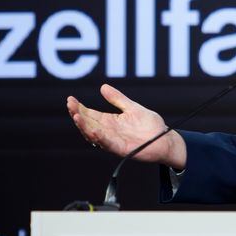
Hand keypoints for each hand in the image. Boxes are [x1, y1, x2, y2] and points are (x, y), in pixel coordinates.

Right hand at [66, 84, 187, 169]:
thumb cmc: (150, 126)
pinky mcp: (122, 148)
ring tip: (76, 116)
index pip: (90, 114)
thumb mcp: (131, 108)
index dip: (79, 108)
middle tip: (70, 105)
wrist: (165, 139)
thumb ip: (117, 99)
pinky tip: (92, 130)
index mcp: (110, 121)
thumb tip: (103, 87)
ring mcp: (114, 140)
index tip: (70, 99)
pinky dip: (100, 138)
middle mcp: (109, 131)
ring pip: (94, 134)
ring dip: (84, 126)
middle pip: (88, 123)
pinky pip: (108, 143)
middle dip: (78, 114)